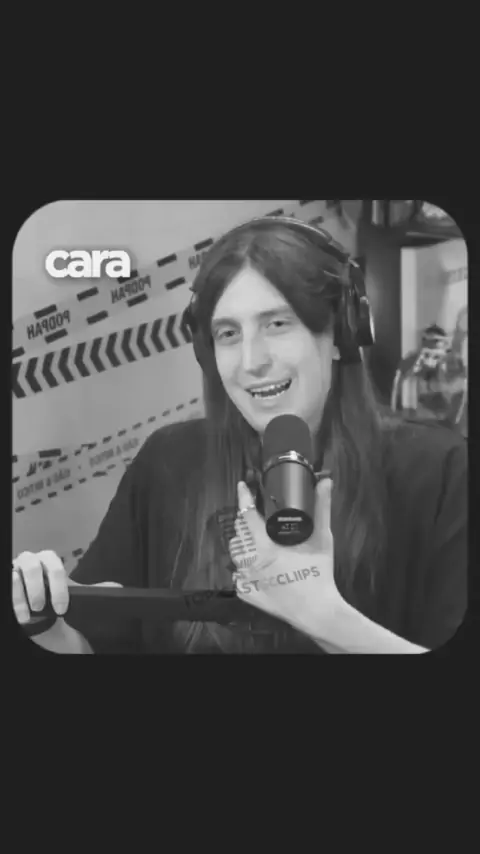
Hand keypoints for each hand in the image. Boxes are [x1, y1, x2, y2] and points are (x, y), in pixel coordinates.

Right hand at [12, 550, 121, 624]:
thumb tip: (117, 588)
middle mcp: (31, 562)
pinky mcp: (8, 582)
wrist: (39, 614)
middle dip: (38, 588)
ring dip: (22, 596)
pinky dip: (15, 600)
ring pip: (16, 574)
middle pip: (33, 565)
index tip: (62, 608)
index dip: (58, 586)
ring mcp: (16, 571)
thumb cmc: (54, 601)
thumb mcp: (74, 596)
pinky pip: (8, 584)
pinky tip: (22, 616)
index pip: (54, 565)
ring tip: (30, 614)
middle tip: (42, 607)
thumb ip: (93, 590)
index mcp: (49, 562)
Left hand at [230, 478, 338, 633]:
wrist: (317, 612)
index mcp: (264, 547)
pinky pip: (238, 575)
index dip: (244, 498)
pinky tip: (258, 565)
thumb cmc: (319, 575)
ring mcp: (245, 580)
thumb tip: (324, 482)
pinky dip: (244, 567)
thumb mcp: (322, 539)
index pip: (247, 516)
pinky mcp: (246, 594)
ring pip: (235, 554)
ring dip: (243, 544)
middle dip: (245, 522)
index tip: (242, 486)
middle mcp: (249, 563)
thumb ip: (322, 508)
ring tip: (257, 540)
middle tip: (257, 517)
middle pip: (238, 534)